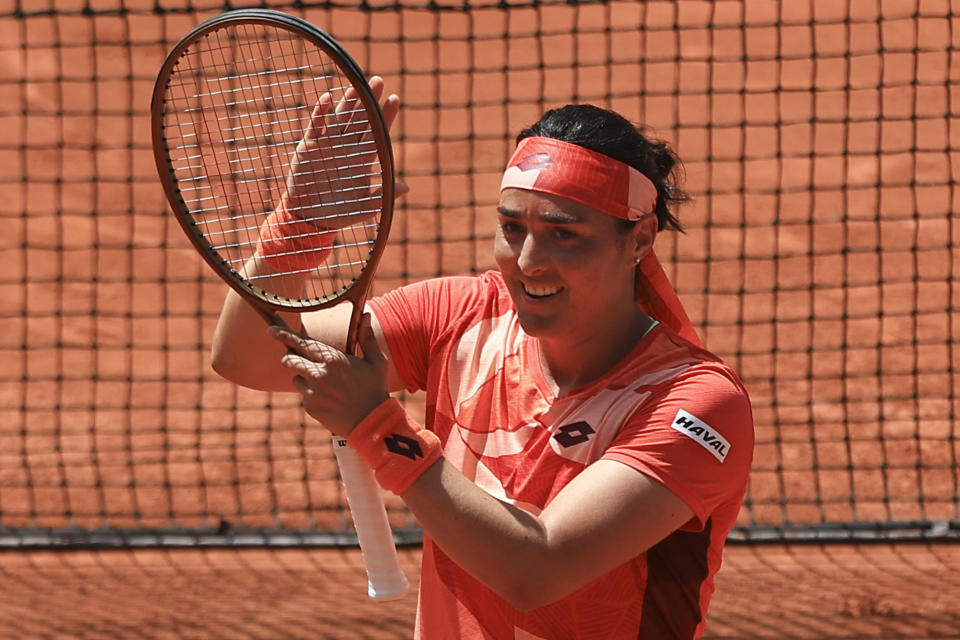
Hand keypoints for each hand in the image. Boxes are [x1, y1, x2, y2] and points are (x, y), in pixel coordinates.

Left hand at [269, 313, 388, 436]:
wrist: (371, 423)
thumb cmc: (375, 389)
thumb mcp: (377, 362)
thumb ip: (367, 338)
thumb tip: (367, 314)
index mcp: (334, 359)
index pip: (302, 343)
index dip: (284, 335)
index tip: (270, 330)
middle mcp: (319, 374)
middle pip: (289, 360)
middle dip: (289, 358)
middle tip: (296, 360)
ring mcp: (313, 392)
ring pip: (296, 378)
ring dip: (304, 378)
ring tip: (325, 385)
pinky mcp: (310, 407)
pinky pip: (304, 396)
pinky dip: (312, 396)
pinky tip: (329, 400)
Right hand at [282, 76, 407, 227]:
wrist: (310, 217)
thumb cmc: (340, 212)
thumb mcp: (363, 207)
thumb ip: (382, 197)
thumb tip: (407, 188)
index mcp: (362, 158)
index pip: (377, 133)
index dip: (386, 116)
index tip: (395, 98)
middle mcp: (347, 146)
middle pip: (361, 119)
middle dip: (369, 100)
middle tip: (379, 80)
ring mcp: (329, 143)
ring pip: (340, 116)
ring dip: (348, 100)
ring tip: (357, 84)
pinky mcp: (310, 144)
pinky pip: (317, 124)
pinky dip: (321, 111)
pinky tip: (327, 97)